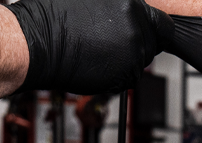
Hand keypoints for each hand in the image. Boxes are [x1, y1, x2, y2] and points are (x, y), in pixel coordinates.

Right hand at [8, 0, 173, 93]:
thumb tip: (132, 10)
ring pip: (141, 62)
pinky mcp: (124, 75)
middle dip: (139, 44)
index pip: (164, 24)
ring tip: (98, 50)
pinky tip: (97, 62)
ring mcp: (132, 53)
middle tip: (111, 41)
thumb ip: (120, 6)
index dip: (155, 30)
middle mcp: (136, 29)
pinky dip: (117, 73)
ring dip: (126, 59)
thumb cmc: (54, 17)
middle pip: (153, 44)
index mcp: (131, 5)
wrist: (37, 43)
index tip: (148, 33)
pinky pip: (128, 77)